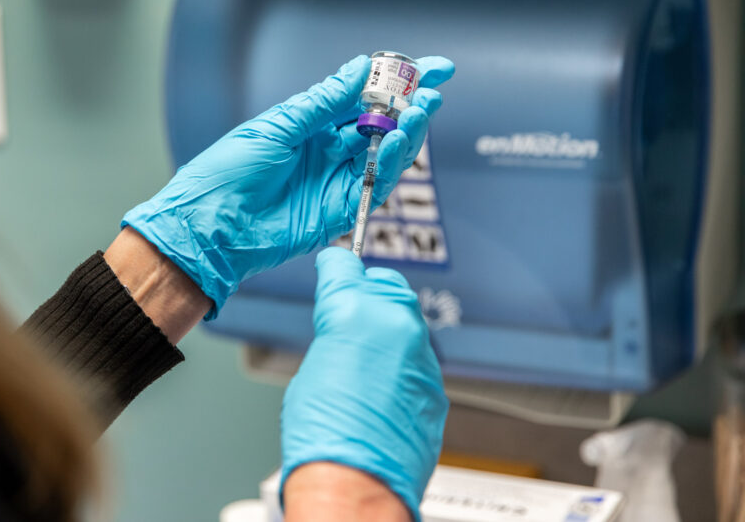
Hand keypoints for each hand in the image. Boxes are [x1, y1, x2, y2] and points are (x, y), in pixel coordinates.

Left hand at [121, 54, 453, 317]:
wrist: (211, 226)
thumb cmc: (228, 173)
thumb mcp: (276, 127)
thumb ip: (322, 102)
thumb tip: (359, 68)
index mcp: (310, 123)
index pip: (362, 96)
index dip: (396, 80)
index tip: (431, 65)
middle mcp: (329, 149)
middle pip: (382, 122)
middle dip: (413, 103)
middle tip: (435, 87)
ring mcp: (337, 178)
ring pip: (387, 151)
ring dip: (408, 129)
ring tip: (421, 109)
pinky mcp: (341, 208)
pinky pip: (377, 183)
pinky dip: (393, 161)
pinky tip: (399, 138)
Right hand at [281, 247, 447, 519]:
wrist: (356, 484)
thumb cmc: (324, 434)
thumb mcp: (312, 364)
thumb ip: (335, 331)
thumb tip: (344, 324)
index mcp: (355, 311)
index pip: (346, 266)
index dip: (336, 268)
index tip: (335, 269)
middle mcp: (396, 325)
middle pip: (386, 285)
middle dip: (367, 293)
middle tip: (346, 314)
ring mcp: (421, 356)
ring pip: (406, 323)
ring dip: (387, 331)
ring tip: (361, 359)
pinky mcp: (435, 387)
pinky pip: (417, 361)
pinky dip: (401, 366)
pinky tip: (379, 388)